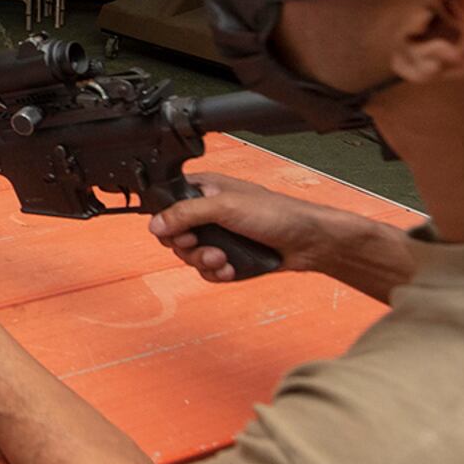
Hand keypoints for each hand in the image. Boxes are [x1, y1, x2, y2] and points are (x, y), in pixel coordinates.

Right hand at [148, 173, 336, 282]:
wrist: (307, 242)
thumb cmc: (277, 213)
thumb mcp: (224, 207)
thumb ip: (186, 213)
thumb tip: (156, 224)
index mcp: (204, 190)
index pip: (167, 206)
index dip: (169, 223)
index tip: (181, 232)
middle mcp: (208, 212)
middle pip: (175, 237)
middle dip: (189, 248)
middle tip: (207, 246)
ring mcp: (218, 235)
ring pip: (190, 256)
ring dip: (205, 262)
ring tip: (224, 259)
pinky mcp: (228, 256)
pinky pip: (207, 271)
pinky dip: (217, 273)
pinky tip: (232, 268)